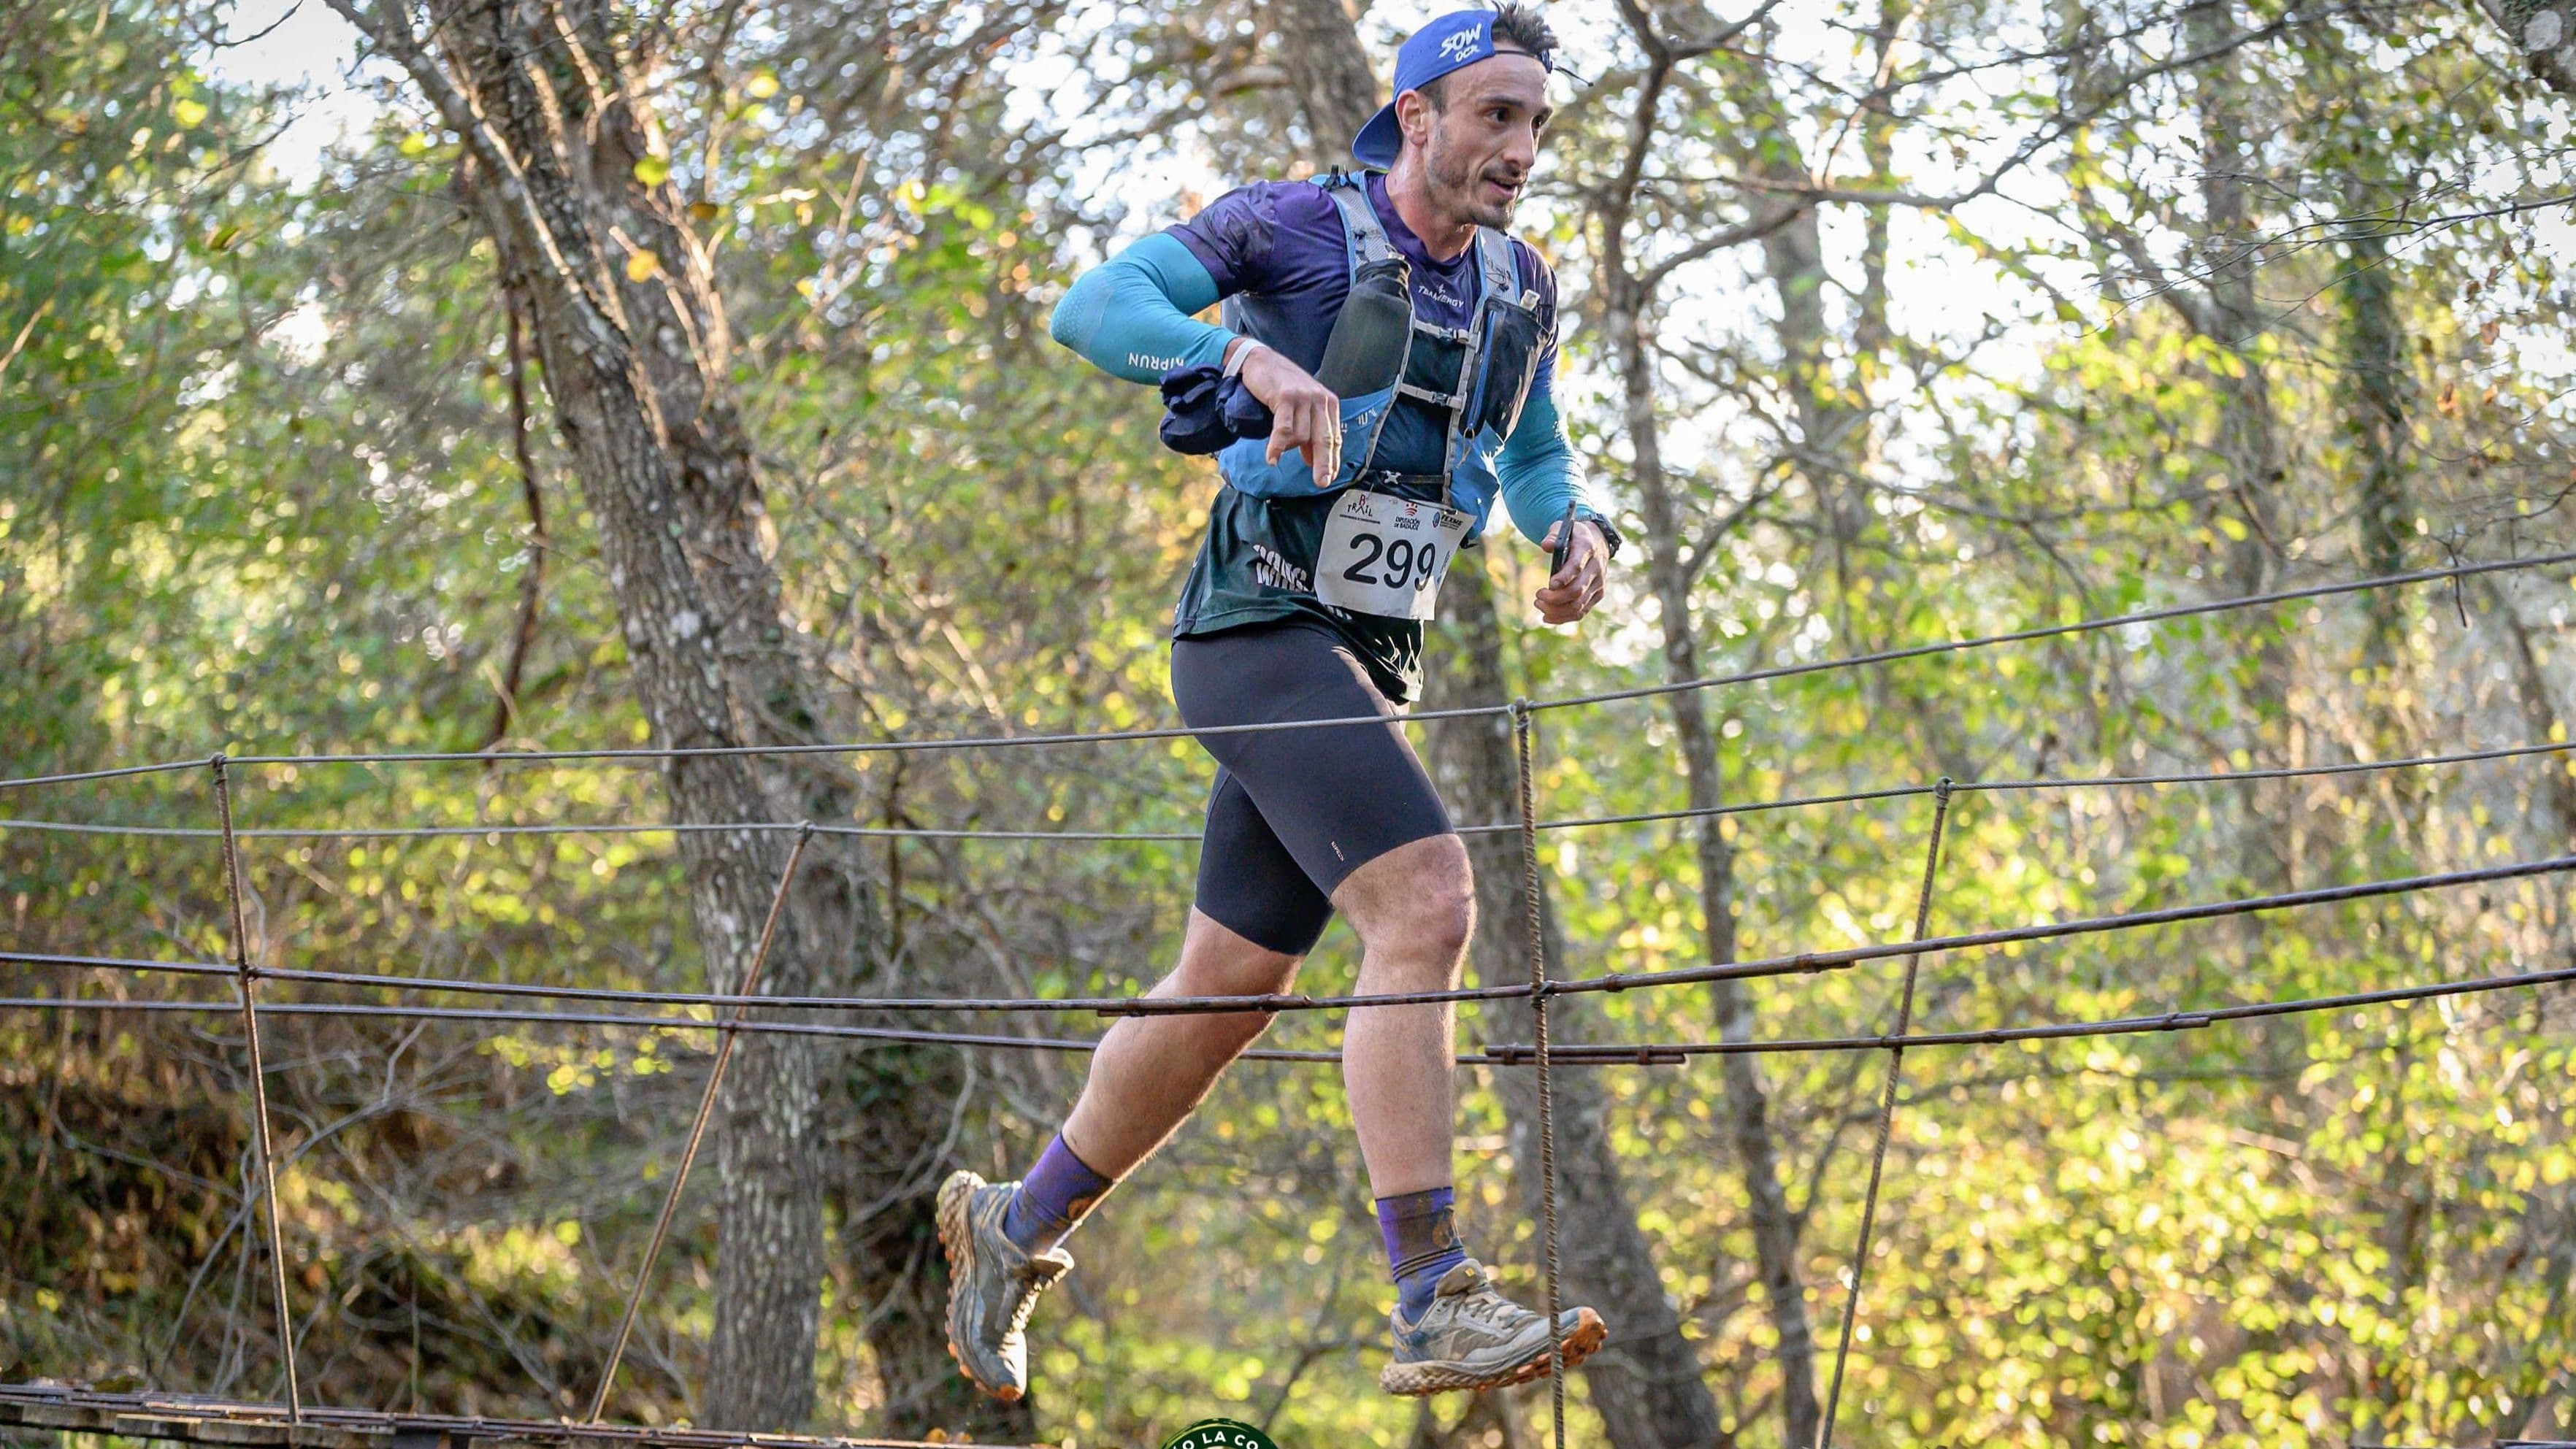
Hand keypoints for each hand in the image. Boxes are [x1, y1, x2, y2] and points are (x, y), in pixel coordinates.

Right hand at [1234, 343, 1342, 484]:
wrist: (1261, 360)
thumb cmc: (1281, 387)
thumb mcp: (1301, 409)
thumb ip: (1309, 432)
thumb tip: (1312, 460)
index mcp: (1328, 403)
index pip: (1333, 437)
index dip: (1332, 460)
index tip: (1329, 478)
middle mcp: (1319, 400)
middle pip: (1324, 439)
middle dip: (1323, 463)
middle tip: (1321, 482)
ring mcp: (1303, 397)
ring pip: (1301, 436)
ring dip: (1288, 447)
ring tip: (1276, 449)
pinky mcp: (1286, 397)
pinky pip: (1284, 430)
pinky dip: (1277, 446)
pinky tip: (1272, 459)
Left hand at [1535, 519, 1608, 623]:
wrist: (1597, 541)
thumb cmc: (1574, 535)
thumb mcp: (1562, 528)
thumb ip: (1553, 535)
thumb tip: (1545, 545)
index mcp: (1588, 548)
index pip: (1577, 567)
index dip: (1563, 577)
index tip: (1549, 584)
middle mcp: (1597, 568)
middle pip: (1576, 591)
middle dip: (1554, 598)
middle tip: (1538, 596)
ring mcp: (1599, 584)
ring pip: (1578, 606)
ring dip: (1556, 610)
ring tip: (1539, 604)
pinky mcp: (1598, 595)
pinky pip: (1581, 612)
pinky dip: (1563, 617)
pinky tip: (1547, 616)